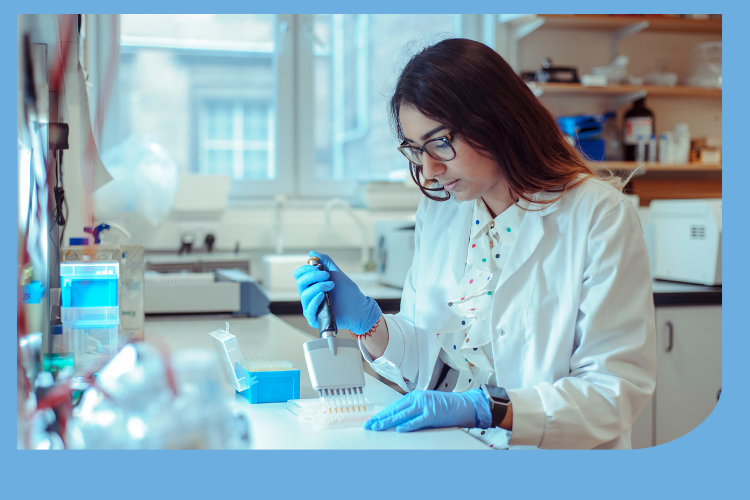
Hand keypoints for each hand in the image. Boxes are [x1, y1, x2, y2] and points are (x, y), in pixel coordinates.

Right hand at [293, 250, 381, 334]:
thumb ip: (325, 262)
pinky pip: (308, 309)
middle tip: (328, 277)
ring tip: (331, 286)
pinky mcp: (314, 319)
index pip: (299, 275)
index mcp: (312, 284)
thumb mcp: (336, 273)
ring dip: (318, 287)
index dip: (306, 269)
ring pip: (304, 295)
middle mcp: (309, 295)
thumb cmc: (348, 293)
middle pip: (300, 283)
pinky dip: (315, 300)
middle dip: (313, 276)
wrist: (359, 308)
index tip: (318, 267)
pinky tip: (323, 296)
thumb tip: (311, 252)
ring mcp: (311, 307)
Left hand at [364, 389, 490, 431]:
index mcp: (414, 397)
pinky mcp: (433, 414)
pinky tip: (400, 429)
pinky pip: (418, 421)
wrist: (463, 404)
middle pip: (395, 410)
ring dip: (388, 422)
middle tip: (369, 425)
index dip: (382, 414)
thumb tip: (396, 421)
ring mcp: (425, 406)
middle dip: (381, 418)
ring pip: (402, 415)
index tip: (372, 420)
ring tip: (378, 427)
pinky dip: (409, 425)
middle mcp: (417, 399)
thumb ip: (411, 411)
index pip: (394, 407)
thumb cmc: (444, 406)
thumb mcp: (424, 405)